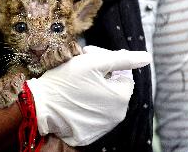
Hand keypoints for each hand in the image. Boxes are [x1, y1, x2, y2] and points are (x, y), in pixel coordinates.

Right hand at [27, 45, 151, 145]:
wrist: (41, 106)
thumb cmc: (66, 81)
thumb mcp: (93, 63)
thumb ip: (122, 59)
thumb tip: (147, 58)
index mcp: (120, 97)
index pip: (123, 72)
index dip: (107, 61)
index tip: (89, 55)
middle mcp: (117, 115)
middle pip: (114, 86)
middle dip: (101, 73)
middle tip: (81, 64)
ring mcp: (104, 127)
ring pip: (104, 99)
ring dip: (94, 87)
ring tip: (76, 80)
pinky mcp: (90, 133)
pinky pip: (95, 112)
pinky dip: (88, 102)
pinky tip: (74, 95)